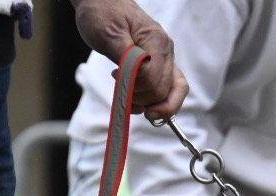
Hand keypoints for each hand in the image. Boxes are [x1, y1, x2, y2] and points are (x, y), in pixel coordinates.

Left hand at [70, 0, 189, 118]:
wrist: (102, 2)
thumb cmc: (103, 14)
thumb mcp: (108, 34)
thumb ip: (126, 58)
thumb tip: (139, 78)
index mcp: (157, 42)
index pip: (154, 79)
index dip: (135, 86)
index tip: (115, 75)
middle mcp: (166, 52)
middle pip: (164, 91)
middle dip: (142, 99)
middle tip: (121, 90)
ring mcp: (165, 60)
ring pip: (172, 94)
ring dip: (150, 105)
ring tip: (128, 97)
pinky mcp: (159, 67)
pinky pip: (166, 92)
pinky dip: (153, 104)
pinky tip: (134, 101)